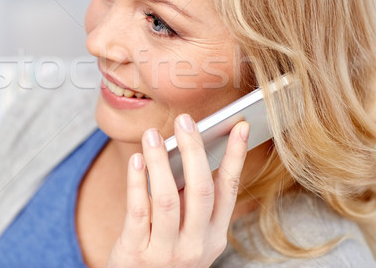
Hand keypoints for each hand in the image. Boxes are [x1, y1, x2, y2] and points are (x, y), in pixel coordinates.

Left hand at [106, 114, 249, 267]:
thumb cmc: (162, 253)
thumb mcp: (187, 233)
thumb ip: (189, 201)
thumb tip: (186, 151)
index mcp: (214, 236)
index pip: (229, 189)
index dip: (235, 156)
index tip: (238, 126)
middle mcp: (196, 246)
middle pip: (201, 190)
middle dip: (195, 150)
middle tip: (185, 121)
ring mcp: (166, 252)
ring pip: (168, 199)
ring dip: (160, 162)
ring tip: (153, 135)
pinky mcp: (136, 253)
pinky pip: (138, 211)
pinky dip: (137, 181)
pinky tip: (136, 160)